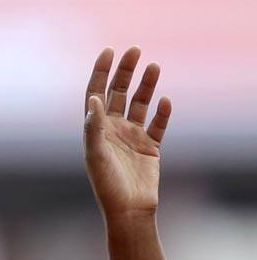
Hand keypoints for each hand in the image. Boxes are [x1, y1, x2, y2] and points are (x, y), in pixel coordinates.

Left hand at [83, 47, 170, 218]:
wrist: (128, 209)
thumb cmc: (106, 184)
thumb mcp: (95, 154)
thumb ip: (93, 126)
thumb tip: (94, 98)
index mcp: (95, 129)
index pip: (96, 93)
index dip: (101, 72)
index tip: (109, 51)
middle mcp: (112, 129)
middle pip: (118, 93)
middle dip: (125, 71)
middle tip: (134, 50)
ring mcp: (132, 136)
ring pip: (139, 104)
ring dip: (146, 85)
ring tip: (154, 66)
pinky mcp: (151, 147)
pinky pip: (158, 124)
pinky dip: (163, 112)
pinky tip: (166, 101)